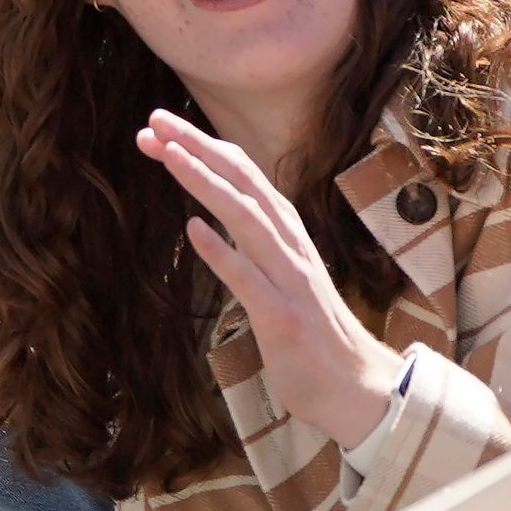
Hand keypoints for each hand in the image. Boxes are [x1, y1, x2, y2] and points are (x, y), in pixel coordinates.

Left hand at [142, 109, 404, 454]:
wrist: (356, 388)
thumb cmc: (311, 335)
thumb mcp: (278, 280)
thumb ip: (251, 250)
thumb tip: (211, 225)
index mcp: (286, 235)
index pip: (242, 177)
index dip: (201, 149)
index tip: (159, 131)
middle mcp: (291, 247)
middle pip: (242, 183)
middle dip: (197, 148)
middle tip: (154, 122)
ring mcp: (290, 281)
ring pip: (245, 219)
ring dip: (205, 183)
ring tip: (168, 154)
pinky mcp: (284, 319)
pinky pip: (249, 280)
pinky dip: (223, 252)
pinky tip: (193, 230)